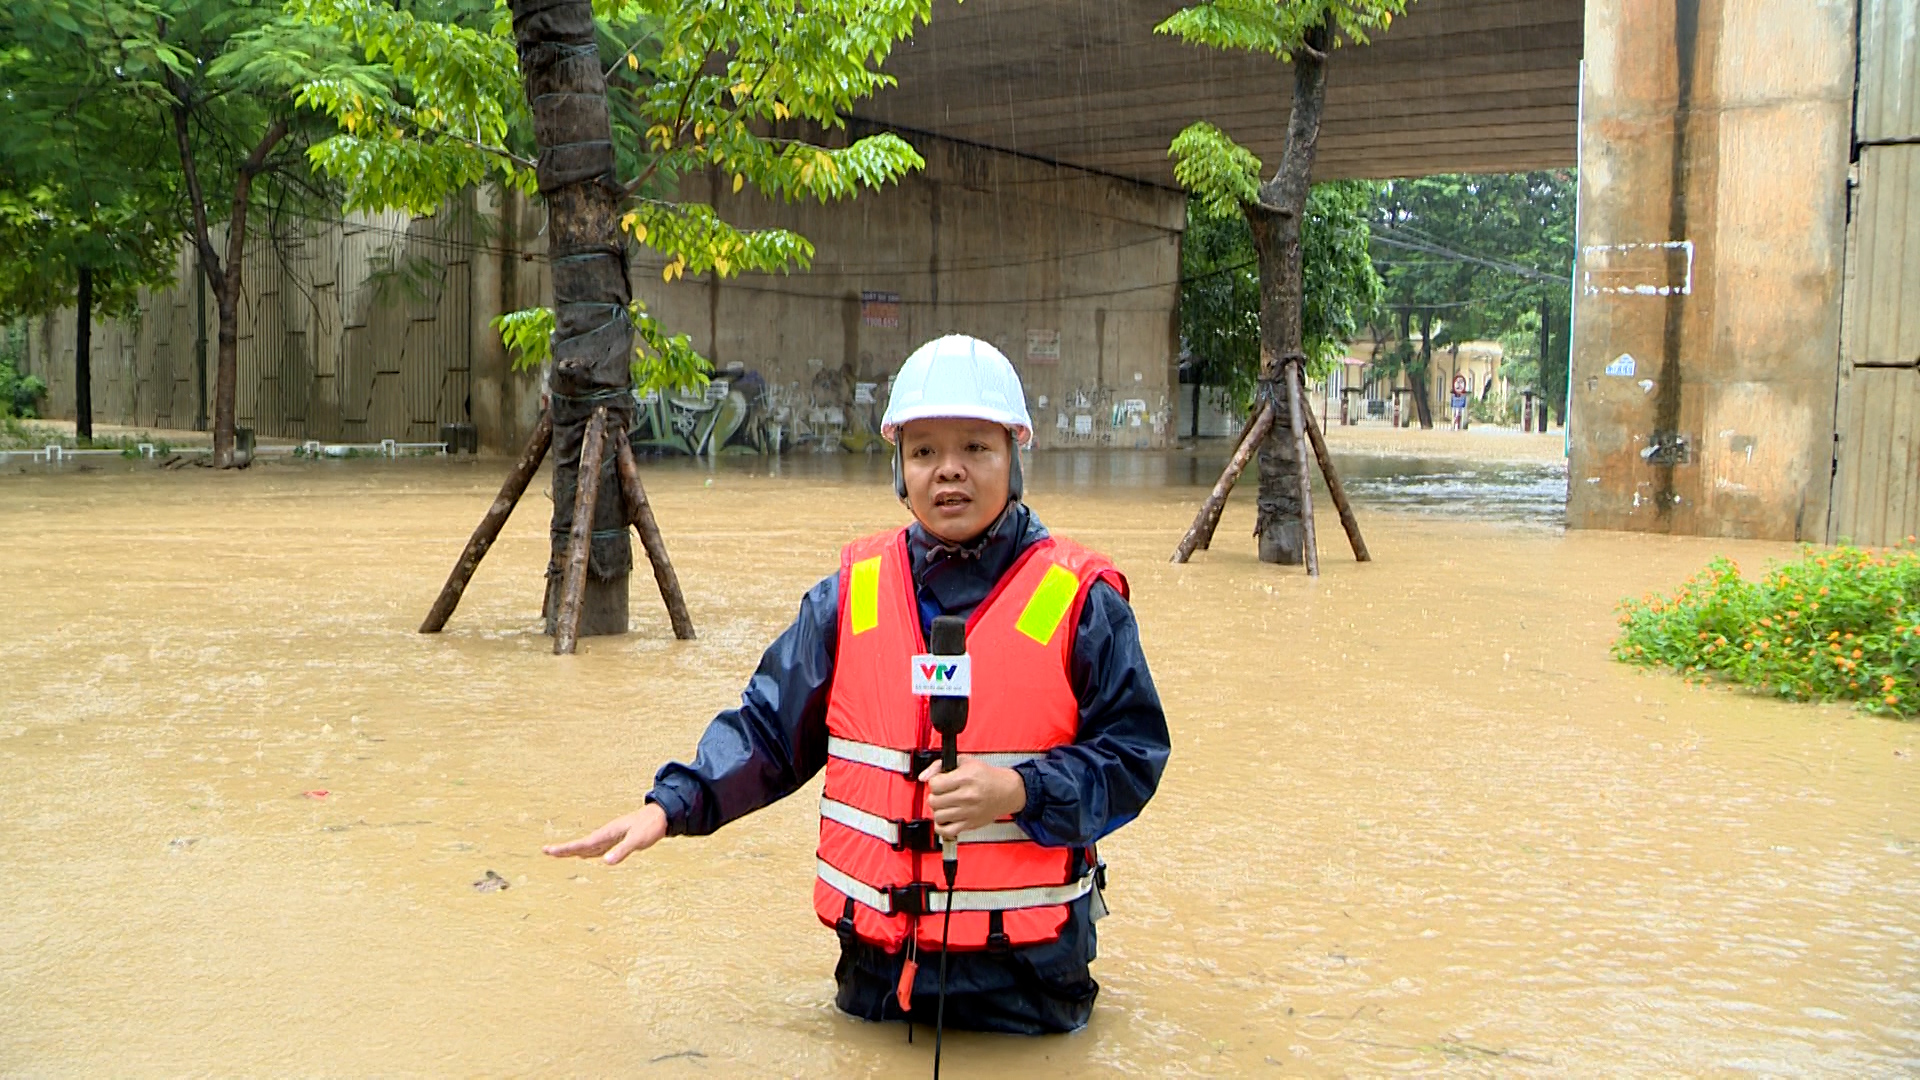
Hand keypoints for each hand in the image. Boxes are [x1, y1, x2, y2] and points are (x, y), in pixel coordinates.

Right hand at [543, 803, 667, 865]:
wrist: (662, 815)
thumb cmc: (650, 827)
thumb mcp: (637, 840)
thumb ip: (622, 851)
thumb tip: (606, 863)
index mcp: (607, 833)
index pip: (582, 844)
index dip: (565, 849)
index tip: (549, 850)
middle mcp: (606, 834)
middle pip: (580, 844)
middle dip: (563, 849)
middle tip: (545, 851)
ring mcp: (611, 836)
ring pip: (587, 846)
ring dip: (573, 850)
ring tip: (558, 853)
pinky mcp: (617, 839)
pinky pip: (597, 847)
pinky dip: (587, 852)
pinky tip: (585, 855)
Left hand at [918, 757, 1026, 839]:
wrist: (1006, 791)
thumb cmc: (986, 776)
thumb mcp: (964, 762)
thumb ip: (939, 766)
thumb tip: (923, 777)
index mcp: (965, 778)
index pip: (935, 784)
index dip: (934, 782)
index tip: (939, 782)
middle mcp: (967, 796)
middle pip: (934, 801)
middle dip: (935, 796)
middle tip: (942, 793)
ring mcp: (968, 812)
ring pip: (938, 816)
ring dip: (938, 810)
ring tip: (945, 805)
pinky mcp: (970, 824)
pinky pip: (947, 831)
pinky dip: (941, 827)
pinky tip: (945, 819)